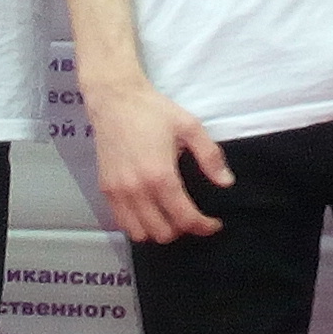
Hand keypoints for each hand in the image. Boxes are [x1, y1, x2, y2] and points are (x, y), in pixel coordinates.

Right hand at [88, 81, 232, 241]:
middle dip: (183, 229)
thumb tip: (226, 183)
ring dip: (159, 230)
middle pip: (163, 233)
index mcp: (160, 175)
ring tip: (170, 216)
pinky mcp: (105, 189)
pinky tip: (149, 212)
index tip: (214, 223)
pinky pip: (122, 223)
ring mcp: (118, 192)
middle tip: (192, 215)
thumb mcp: (190, 126)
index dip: (204, 227)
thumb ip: (210, 156)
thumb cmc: (153, 111)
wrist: (114, 100)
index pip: (185, 218)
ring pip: (140, 233)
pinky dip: (138, 225)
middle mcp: (137, 190)